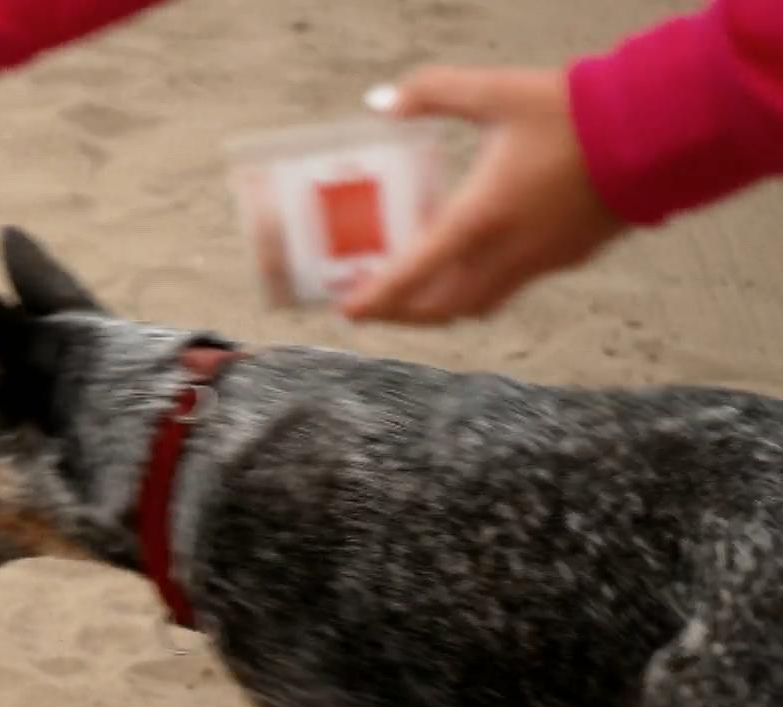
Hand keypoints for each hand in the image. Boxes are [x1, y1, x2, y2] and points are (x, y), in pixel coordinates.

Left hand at [340, 66, 626, 324]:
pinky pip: (511, 286)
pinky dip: (480, 285)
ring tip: (417, 288)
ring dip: (442, 305)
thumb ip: (433, 92)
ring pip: (478, 304)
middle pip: (441, 307)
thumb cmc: (577, 112)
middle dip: (403, 312)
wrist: (661, 129)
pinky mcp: (568, 258)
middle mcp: (507, 253)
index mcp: (480, 218)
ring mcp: (541, 262)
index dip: (376, 297)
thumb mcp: (496, 92)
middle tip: (375, 302)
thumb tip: (384, 101)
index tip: (349, 310)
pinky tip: (474, 258)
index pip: (413, 274)